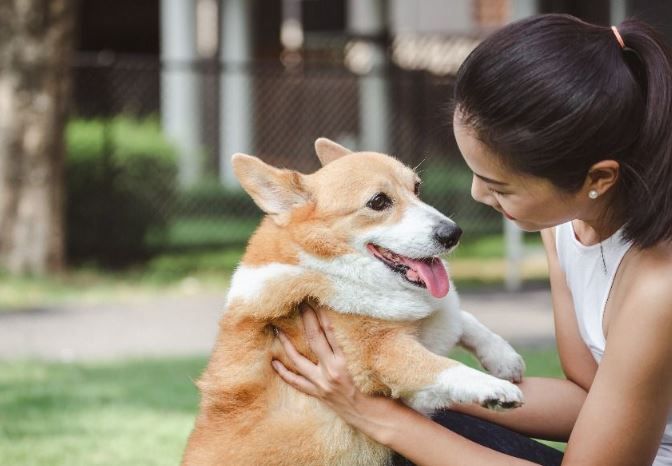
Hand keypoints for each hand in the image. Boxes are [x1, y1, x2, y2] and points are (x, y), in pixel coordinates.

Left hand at [271, 302, 365, 422]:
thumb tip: (339, 324)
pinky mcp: (316, 393)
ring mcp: (321, 383)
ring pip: (298, 361)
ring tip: (277, 330)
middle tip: (300, 303)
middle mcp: (331, 371)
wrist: (368, 415)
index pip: (330, 331)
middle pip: (314, 339)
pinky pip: (296, 382)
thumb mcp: (366, 363)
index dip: (321, 314)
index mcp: (344, 361)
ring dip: (287, 344)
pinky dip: (284, 373)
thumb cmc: (373, 388)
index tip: (315, 300)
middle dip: (306, 319)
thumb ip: (353, 347)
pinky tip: (274, 362)